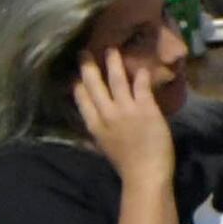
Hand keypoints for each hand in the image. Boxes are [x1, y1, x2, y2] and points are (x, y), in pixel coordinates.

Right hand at [72, 44, 173, 180]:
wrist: (145, 174)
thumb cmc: (126, 163)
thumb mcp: (102, 145)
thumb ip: (97, 129)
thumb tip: (91, 118)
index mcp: (94, 125)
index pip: (81, 98)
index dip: (78, 83)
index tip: (75, 73)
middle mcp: (107, 114)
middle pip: (94, 85)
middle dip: (88, 66)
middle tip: (85, 51)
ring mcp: (126, 110)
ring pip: (116, 81)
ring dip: (113, 63)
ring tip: (111, 49)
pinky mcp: (146, 110)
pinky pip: (141, 87)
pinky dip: (140, 76)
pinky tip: (141, 67)